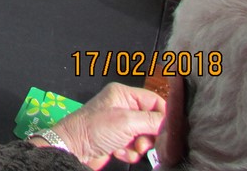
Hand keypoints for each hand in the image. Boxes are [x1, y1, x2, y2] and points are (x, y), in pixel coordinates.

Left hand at [49, 82, 165, 169]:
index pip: (155, 100)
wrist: (74, 148)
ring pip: (144, 136)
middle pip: (151, 121)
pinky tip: (118, 152)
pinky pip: (134, 146)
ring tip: (129, 148)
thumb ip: (152, 121)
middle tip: (142, 143)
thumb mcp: (127, 121)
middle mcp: (123, 106)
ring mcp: (120, 124)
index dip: (163, 116)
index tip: (167, 131)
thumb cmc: (96, 128)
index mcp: (124, 94)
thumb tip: (172, 125)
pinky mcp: (117, 139)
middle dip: (149, 135)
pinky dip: (130, 152)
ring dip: (139, 146)